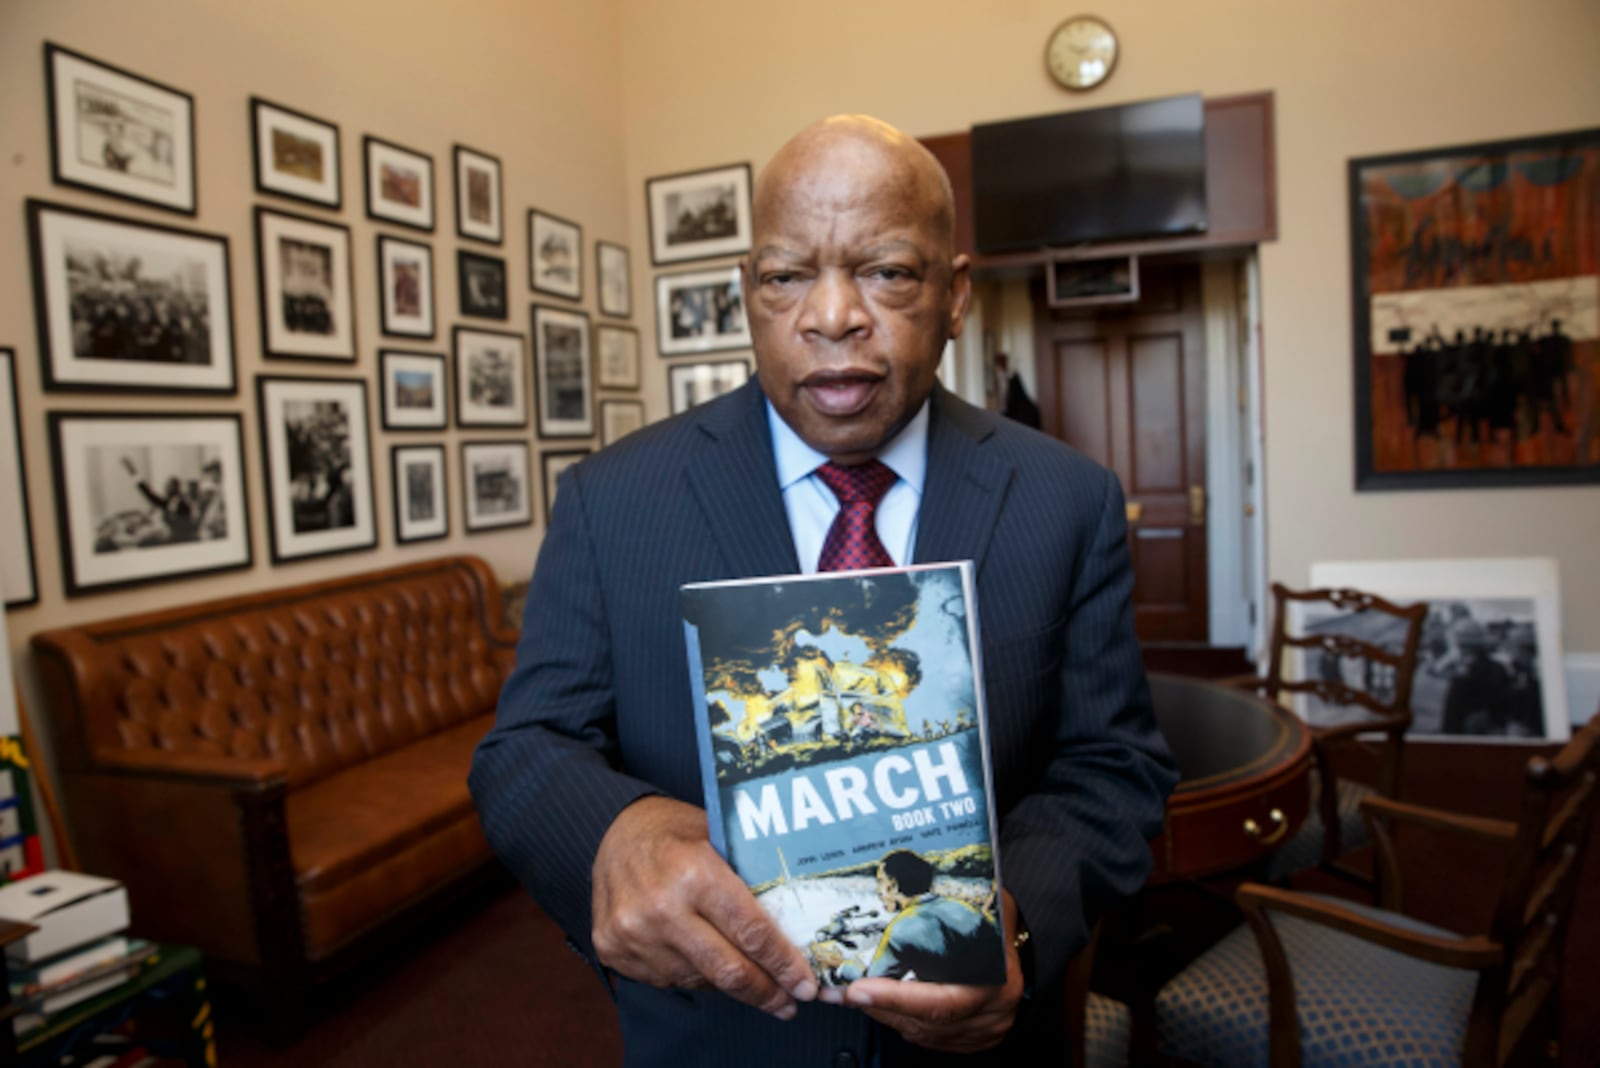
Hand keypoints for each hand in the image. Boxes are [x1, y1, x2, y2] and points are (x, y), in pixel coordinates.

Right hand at [590, 796, 817, 1018]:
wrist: (612, 831)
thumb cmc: (674, 832)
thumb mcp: (719, 838)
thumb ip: (751, 879)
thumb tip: (798, 927)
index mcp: (693, 873)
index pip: (751, 932)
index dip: (783, 964)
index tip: (804, 985)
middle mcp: (661, 908)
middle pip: (728, 970)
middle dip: (766, 992)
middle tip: (789, 1003)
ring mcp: (633, 934)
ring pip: (700, 980)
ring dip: (731, 986)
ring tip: (752, 982)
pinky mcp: (614, 951)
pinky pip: (669, 980)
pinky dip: (695, 976)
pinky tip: (707, 964)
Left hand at [842, 889, 1023, 1052]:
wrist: (1032, 951)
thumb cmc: (1003, 923)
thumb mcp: (991, 904)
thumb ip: (961, 901)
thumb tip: (914, 879)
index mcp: (999, 982)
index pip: (941, 1001)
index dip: (896, 998)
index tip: (860, 989)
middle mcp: (992, 1015)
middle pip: (924, 1021)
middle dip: (877, 1006)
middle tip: (840, 990)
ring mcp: (981, 1033)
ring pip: (920, 1033)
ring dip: (882, 1014)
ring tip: (850, 993)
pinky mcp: (969, 1041)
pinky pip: (926, 1038)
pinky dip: (899, 1020)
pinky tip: (878, 1004)